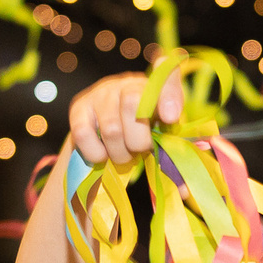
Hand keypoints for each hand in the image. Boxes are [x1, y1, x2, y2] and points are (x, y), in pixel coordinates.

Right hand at [66, 72, 182, 166]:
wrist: (104, 134)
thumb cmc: (141, 137)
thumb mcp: (162, 140)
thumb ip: (174, 156)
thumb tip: (184, 191)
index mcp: (157, 87)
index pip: (166, 71)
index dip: (168, 92)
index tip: (170, 118)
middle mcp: (128, 83)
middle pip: (133, 104)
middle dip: (139, 140)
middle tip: (139, 150)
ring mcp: (101, 92)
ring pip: (111, 128)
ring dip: (119, 152)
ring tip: (122, 155)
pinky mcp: (79, 107)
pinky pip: (84, 134)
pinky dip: (96, 153)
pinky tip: (102, 155)